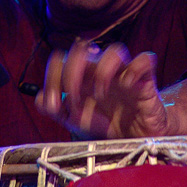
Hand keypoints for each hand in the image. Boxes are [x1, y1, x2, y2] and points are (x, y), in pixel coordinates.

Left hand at [35, 40, 172, 138]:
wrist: (139, 137)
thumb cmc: (108, 122)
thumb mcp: (78, 120)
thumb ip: (58, 110)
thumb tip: (40, 99)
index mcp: (83, 77)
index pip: (61, 60)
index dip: (53, 78)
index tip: (53, 104)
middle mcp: (101, 70)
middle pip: (83, 49)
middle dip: (72, 72)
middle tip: (73, 99)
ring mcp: (124, 72)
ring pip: (115, 50)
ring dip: (102, 71)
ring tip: (99, 94)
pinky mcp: (146, 80)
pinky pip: (144, 60)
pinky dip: (135, 69)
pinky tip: (128, 85)